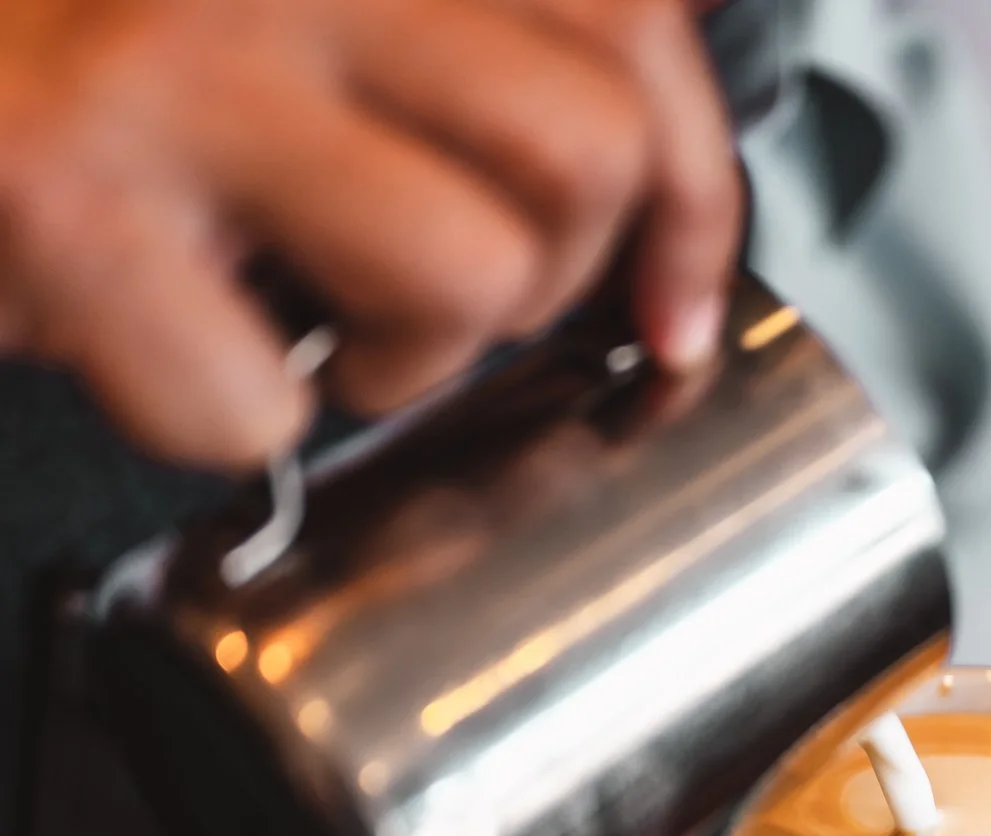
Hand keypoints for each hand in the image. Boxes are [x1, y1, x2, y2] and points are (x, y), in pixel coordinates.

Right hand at [0, 0, 739, 467]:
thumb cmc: (93, 54)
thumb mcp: (312, 21)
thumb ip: (475, 46)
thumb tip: (671, 169)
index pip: (633, 21)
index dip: (694, 195)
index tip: (674, 295)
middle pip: (588, 153)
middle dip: (546, 281)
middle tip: (445, 294)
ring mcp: (178, 65)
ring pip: (471, 272)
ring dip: (411, 359)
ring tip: (313, 319)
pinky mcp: (71, 197)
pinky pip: (266, 397)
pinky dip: (227, 415)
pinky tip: (173, 342)